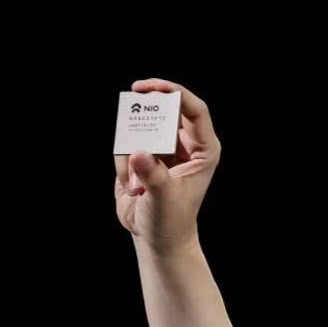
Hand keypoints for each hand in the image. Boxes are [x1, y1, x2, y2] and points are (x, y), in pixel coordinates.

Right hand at [113, 78, 220, 252]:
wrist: (156, 238)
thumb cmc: (170, 221)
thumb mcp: (164, 199)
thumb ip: (153, 175)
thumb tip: (138, 153)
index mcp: (204, 150)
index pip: (194, 110)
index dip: (175, 93)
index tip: (151, 88)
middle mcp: (185, 145)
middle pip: (168, 110)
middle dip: (148, 108)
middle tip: (133, 100)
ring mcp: (164, 149)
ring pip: (143, 128)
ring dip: (132, 148)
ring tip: (136, 182)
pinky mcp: (144, 156)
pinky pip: (127, 145)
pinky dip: (123, 163)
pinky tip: (131, 188)